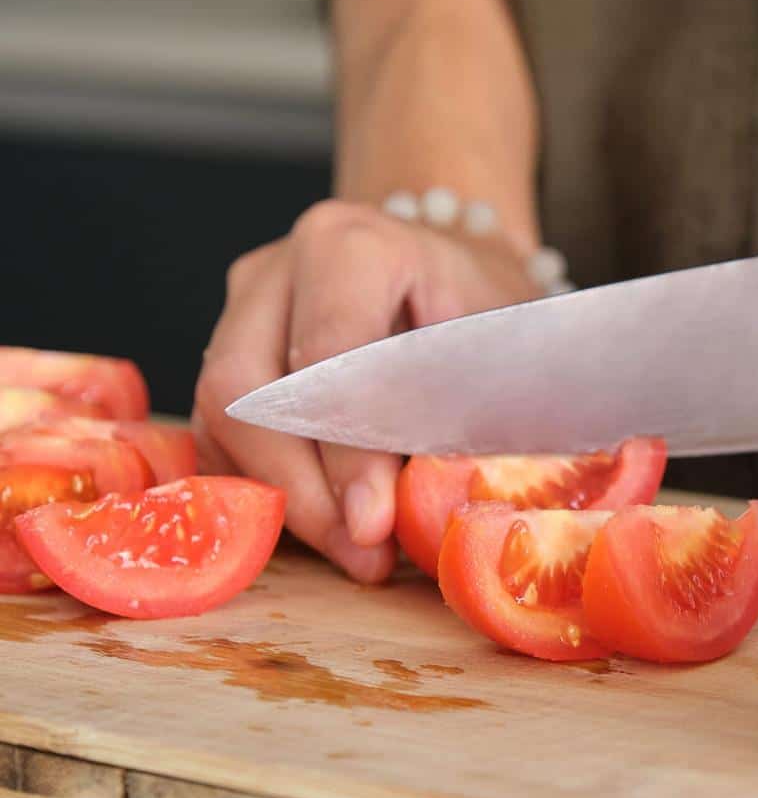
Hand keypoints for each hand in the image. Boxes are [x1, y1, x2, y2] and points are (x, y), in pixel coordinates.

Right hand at [193, 206, 536, 582]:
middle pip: (245, 390)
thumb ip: (465, 402)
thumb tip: (442, 497)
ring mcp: (240, 310)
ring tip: (355, 552)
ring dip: (284, 500)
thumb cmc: (482, 303)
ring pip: (220, 418)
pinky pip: (219, 436)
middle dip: (301, 489)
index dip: (346, 449)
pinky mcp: (226, 354)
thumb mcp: (497, 337)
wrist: (451, 266)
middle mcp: (277, 270)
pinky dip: (267, 490)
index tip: (374, 522)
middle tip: (362, 552)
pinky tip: (324, 529)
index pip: (326, 353)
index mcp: (351, 245)